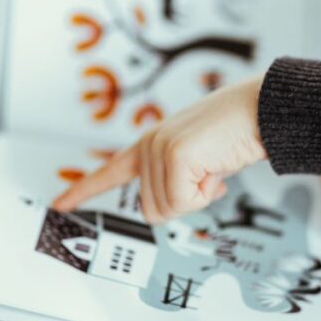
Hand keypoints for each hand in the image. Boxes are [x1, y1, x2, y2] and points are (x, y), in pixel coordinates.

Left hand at [52, 75, 266, 222]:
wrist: (260, 110)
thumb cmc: (235, 132)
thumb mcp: (197, 159)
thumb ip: (176, 177)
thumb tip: (174, 203)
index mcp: (150, 143)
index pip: (110, 171)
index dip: (83, 191)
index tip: (60, 204)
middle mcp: (148, 145)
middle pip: (152, 210)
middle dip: (185, 201)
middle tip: (207, 174)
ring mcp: (159, 149)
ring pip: (167, 209)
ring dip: (197, 196)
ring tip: (212, 166)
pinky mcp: (175, 156)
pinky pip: (185, 203)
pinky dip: (206, 194)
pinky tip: (216, 168)